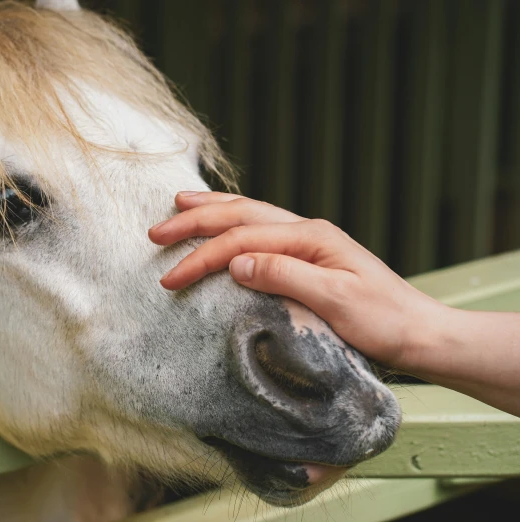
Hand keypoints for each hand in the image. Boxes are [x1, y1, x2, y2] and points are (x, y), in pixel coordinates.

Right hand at [148, 192, 445, 370]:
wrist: (420, 333)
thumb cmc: (384, 321)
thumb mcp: (336, 301)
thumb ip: (285, 275)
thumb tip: (236, 261)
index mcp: (311, 238)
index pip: (242, 240)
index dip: (202, 256)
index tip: (169, 277)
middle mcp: (308, 231)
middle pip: (241, 215)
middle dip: (195, 221)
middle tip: (156, 231)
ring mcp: (309, 241)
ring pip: (251, 214)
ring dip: (213, 210)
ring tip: (180, 204)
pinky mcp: (309, 256)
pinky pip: (262, 228)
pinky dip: (234, 222)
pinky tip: (226, 223)